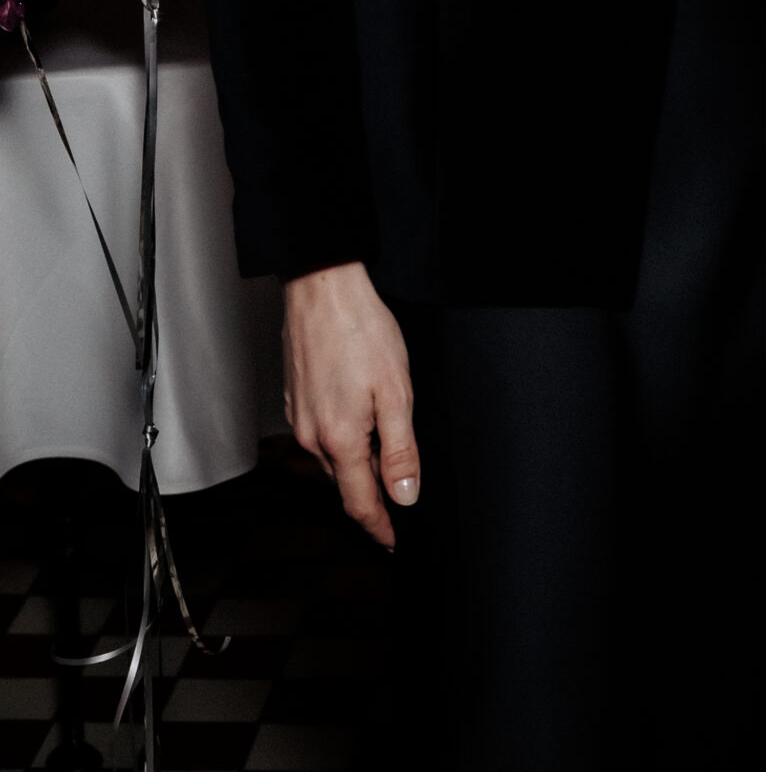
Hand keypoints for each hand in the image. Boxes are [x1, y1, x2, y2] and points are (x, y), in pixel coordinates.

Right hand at [282, 262, 418, 549]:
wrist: (322, 288)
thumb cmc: (361, 330)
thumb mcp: (396, 392)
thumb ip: (400, 449)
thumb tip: (405, 495)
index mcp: (339, 440)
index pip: (359, 501)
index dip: (378, 526)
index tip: (391, 542)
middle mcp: (311, 436)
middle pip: (344, 481)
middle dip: (369, 494)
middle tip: (396, 501)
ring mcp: (299, 417)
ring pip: (331, 458)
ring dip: (355, 465)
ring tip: (381, 459)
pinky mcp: (294, 398)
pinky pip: (320, 435)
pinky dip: (340, 440)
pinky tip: (357, 422)